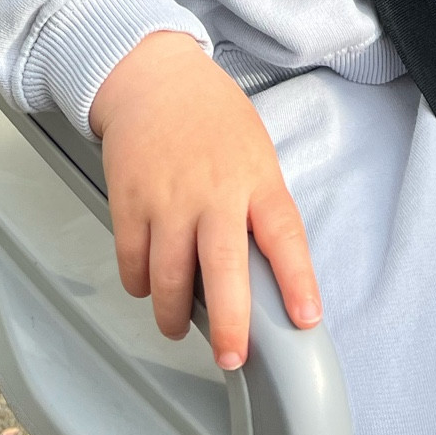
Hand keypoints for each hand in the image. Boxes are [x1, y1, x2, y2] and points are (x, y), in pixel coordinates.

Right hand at [89, 31, 321, 369]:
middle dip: (230, 324)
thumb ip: (260, 208)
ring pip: (169, 277)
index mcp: (255, 178)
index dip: (298, 280)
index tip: (307, 318)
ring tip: (178, 326)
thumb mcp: (254, 153)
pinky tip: (148, 285)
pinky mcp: (128, 200)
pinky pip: (132, 261)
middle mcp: (213, 191)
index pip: (284, 235)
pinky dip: (140, 284)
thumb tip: (265, 274)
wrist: (151, 76)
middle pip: (223, 268)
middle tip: (232, 357)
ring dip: (174, 314)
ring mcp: (167, 197)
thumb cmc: (210, 118)